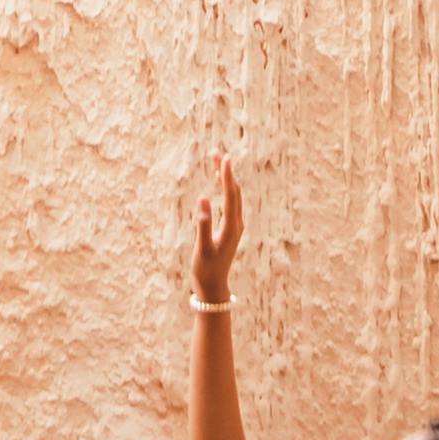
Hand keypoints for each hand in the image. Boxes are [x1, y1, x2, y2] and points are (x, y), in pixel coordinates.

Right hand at [193, 157, 241, 307]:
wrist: (214, 287)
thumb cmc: (206, 269)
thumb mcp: (202, 249)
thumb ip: (203, 224)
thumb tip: (203, 199)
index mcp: (231, 227)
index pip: (230, 196)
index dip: (227, 176)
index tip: (225, 158)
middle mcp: (236, 224)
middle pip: (234, 192)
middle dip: (226, 171)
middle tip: (217, 152)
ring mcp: (234, 225)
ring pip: (232, 196)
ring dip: (225, 177)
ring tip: (217, 160)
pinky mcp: (229, 228)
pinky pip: (229, 202)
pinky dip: (224, 188)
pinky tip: (218, 181)